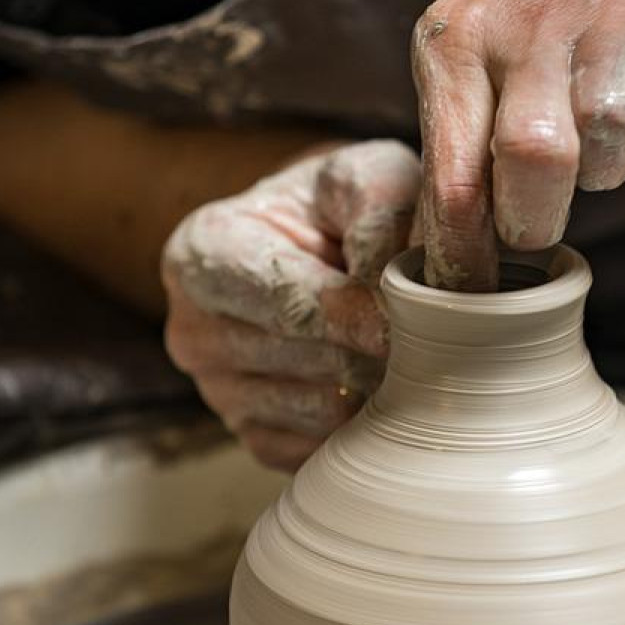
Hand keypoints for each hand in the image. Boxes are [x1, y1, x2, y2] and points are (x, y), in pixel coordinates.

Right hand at [162, 140, 419, 469]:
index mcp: (202, 254)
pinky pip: (323, 448)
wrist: (314, 243)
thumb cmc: (339, 204)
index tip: (404, 318)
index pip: (286, 301)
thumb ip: (380, 215)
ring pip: (323, 410)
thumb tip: (389, 292)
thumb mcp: (363, 177)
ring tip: (403, 345)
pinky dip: (363, 421)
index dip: (354, 314)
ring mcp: (219, 392)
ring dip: (377, 384)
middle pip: (309, 360)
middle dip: (377, 347)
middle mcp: (194, 330)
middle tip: (430, 331)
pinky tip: (378, 379)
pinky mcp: (253, 437)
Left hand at [411, 0, 624, 289]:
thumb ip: (453, 143)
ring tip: (598, 136)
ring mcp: (609, 22)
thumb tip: (430, 263)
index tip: (470, 297)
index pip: (453, 174)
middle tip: (540, 225)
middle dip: (538, 220)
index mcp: (456, 36)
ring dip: (607, 173)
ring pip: (608, 155)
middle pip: (535, 163)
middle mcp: (526, 23)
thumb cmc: (541, 10)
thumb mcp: (473, 46)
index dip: (464, 254)